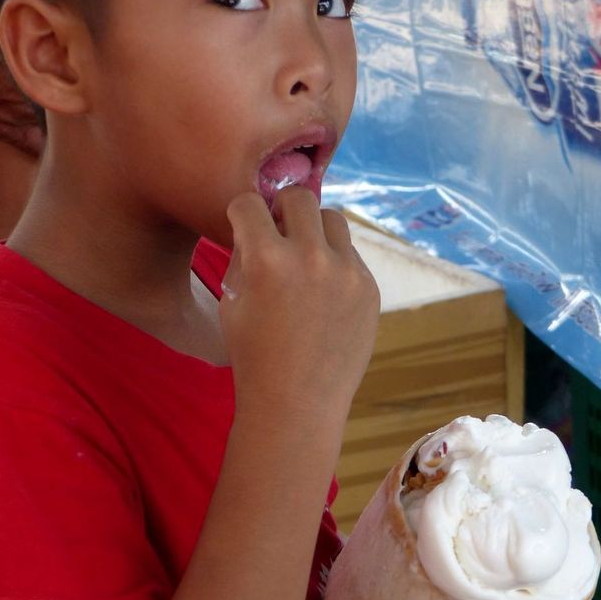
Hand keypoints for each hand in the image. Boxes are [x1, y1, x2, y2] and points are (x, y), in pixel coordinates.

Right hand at [220, 187, 379, 423]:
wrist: (297, 403)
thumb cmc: (252, 354)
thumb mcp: (231, 300)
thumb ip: (244, 254)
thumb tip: (260, 223)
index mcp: (266, 259)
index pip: (250, 203)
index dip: (241, 212)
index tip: (243, 224)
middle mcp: (310, 257)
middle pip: (300, 197)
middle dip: (282, 208)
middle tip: (277, 231)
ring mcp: (346, 272)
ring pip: (332, 218)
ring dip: (313, 228)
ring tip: (303, 257)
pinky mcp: (369, 288)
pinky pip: (350, 254)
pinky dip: (333, 261)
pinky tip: (322, 291)